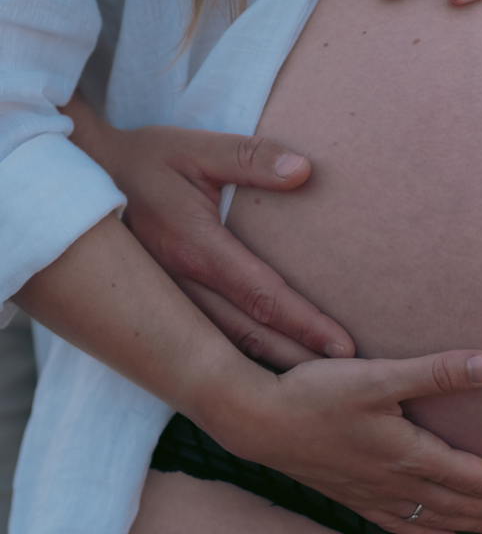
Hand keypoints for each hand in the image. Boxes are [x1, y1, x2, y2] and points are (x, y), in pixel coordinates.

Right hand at [62, 94, 354, 368]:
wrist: (80, 181)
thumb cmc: (145, 160)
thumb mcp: (196, 149)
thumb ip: (251, 158)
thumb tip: (305, 171)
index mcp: (196, 248)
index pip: (263, 296)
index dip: (304, 323)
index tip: (344, 346)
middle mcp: (182, 284)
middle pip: (250, 336)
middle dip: (300, 359)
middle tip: (348, 379)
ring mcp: (169, 301)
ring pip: (227, 346)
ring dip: (272, 367)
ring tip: (318, 385)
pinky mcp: (162, 305)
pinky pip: (207, 339)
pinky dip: (240, 359)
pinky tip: (267, 369)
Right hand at [207, 350, 481, 533]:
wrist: (258, 420)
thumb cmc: (317, 393)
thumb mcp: (380, 376)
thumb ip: (437, 372)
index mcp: (409, 454)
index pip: (475, 478)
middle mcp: (396, 482)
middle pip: (462, 504)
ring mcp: (372, 494)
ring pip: (436, 518)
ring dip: (474, 524)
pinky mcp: (352, 495)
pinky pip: (400, 525)